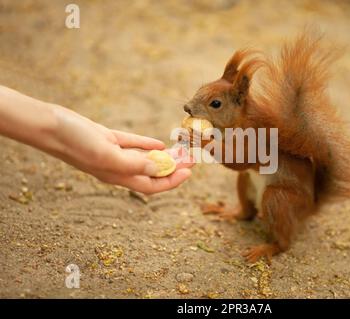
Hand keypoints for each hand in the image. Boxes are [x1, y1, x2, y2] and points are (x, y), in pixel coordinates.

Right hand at [48, 105, 193, 193]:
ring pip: (145, 158)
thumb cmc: (75, 142)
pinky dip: (147, 144)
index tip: (189, 172)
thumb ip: (134, 163)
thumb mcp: (107, 153)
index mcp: (118, 175)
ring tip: (181, 151)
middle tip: (191, 159)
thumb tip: (160, 168)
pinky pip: (133, 144)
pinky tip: (159, 142)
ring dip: (163, 156)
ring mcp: (113, 153)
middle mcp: (117, 167)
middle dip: (173, 168)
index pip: (152, 185)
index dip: (172, 181)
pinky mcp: (108, 139)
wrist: (50, 126)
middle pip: (152, 172)